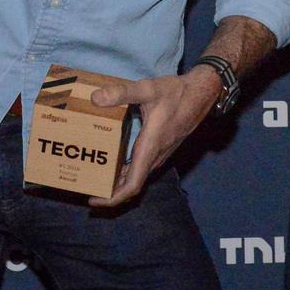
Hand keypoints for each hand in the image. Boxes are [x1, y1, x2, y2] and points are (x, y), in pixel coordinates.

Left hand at [86, 66, 222, 207]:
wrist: (202, 94)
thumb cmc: (177, 93)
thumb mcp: (148, 89)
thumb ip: (122, 93)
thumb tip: (96, 98)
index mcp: (150, 148)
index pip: (133, 185)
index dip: (114, 198)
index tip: (94, 199)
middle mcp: (155, 156)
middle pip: (132, 184)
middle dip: (110, 192)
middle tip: (87, 187)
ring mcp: (159, 153)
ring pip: (137, 176)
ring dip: (117, 182)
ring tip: (96, 177)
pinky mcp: (160, 148)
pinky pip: (141, 167)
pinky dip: (125, 170)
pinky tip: (114, 161)